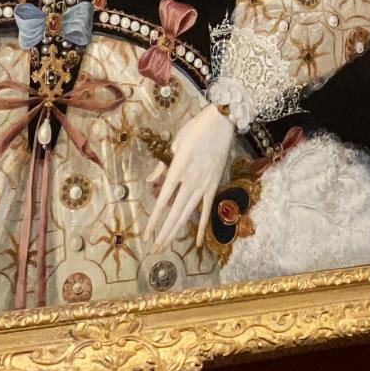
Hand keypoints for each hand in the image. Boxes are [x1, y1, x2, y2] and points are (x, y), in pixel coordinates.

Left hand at [146, 102, 235, 251]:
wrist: (223, 121)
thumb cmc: (196, 128)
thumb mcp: (175, 142)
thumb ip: (162, 165)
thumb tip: (150, 183)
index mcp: (179, 168)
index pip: (163, 200)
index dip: (154, 219)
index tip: (146, 234)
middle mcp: (191, 180)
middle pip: (175, 212)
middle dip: (164, 232)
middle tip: (154, 249)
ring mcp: (204, 184)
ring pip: (188, 213)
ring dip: (177, 231)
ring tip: (167, 246)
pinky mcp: (215, 184)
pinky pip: (207, 209)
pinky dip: (203, 226)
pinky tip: (198, 241)